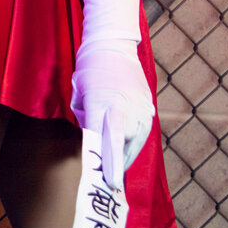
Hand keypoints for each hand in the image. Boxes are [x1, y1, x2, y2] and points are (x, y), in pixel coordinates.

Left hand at [70, 40, 153, 188]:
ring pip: (135, 142)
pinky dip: (134, 141)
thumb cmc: (90, 67)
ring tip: (117, 168)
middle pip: (122, 145)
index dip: (107, 163)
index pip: (105, 140)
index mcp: (102, 103)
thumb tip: (94, 137)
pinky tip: (126, 148)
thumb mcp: (79, 92)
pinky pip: (142, 132)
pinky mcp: (148, 106)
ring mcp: (140, 107)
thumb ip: (86, 117)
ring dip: (125, 155)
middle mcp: (124, 107)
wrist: (113, 43)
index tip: (109, 182)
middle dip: (115, 165)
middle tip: (108, 184)